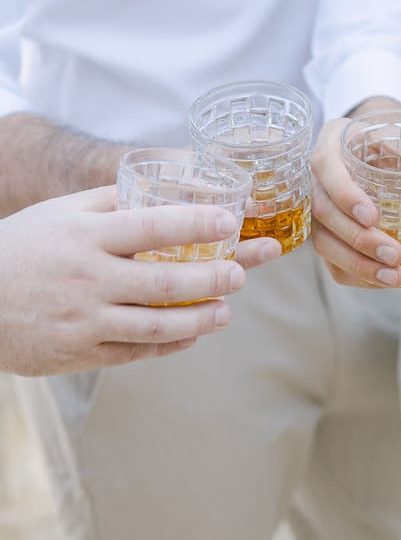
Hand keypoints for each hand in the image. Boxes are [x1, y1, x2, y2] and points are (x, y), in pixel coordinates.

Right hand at [0, 186, 278, 375]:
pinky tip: (190, 334)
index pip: (151, 227)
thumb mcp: (61, 212)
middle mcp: (88, 279)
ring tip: (225, 312)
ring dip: (197, 318)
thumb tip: (163, 185)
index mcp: (87, 237)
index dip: (195, 224)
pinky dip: (166, 345)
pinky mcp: (77, 354)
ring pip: (153, 325)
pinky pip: (132, 353)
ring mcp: (84, 321)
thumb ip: (111, 200)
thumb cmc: (22, 247)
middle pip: (163, 280)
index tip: (229, 221)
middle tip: (240, 274)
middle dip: (210, 278)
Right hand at [310, 106, 400, 288]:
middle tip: (394, 254)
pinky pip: (330, 260)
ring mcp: (314, 207)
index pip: (326, 166)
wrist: (377, 147)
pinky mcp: (324, 233)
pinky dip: (355, 273)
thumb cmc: (397, 142)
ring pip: (322, 241)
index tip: (373, 216)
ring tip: (393, 277)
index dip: (345, 193)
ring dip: (357, 264)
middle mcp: (315, 176)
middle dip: (358, 239)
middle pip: (323, 212)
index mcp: (332, 143)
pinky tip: (383, 280)